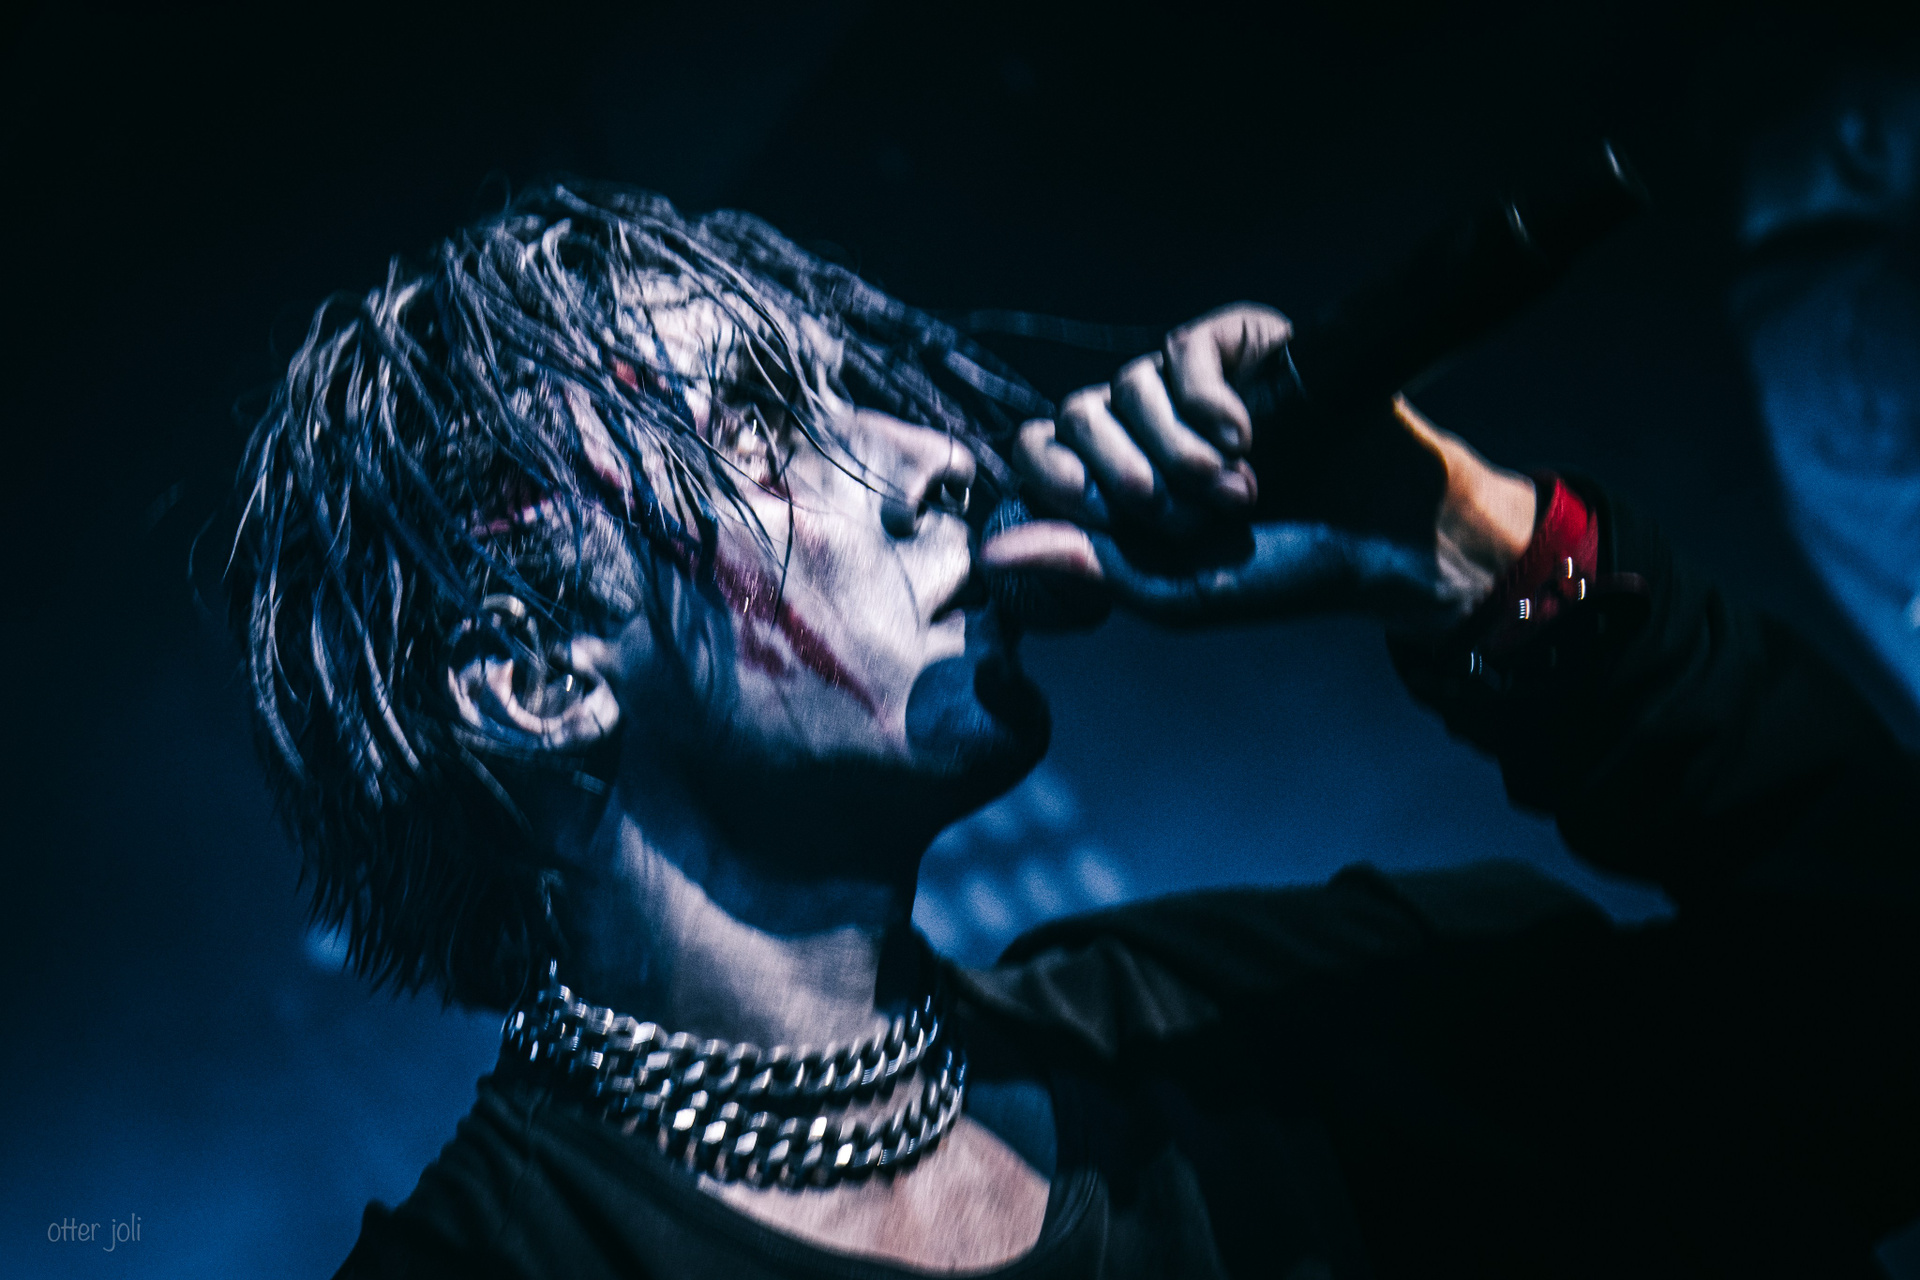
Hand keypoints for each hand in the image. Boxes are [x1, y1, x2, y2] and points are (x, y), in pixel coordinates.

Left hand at [983, 303, 1537, 627]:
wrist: (1384, 539)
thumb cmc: (1279, 574)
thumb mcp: (1173, 591)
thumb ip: (1086, 569)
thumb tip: (992, 554)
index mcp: (1113, 485)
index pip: (1035, 450)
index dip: (1051, 472)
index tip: (1095, 508)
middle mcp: (1141, 428)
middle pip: (1075, 415)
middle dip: (1124, 473)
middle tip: (1186, 517)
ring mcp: (1188, 385)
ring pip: (1126, 385)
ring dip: (1175, 450)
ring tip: (1239, 491)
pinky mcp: (1237, 347)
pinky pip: (1183, 352)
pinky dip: (1203, 400)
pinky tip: (1243, 437)